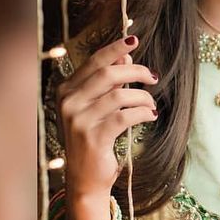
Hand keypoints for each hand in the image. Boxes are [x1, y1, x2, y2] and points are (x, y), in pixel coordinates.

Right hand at [55, 34, 158, 197]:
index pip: (94, 61)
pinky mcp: (93, 138)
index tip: (134, 40)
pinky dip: (143, 113)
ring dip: (143, 97)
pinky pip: (125, 116)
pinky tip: (150, 116)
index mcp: (67, 90)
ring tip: (151, 104)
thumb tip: (124, 57)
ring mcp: (78, 120)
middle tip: (153, 77)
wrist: (85, 179)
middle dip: (136, 71)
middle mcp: (68, 102)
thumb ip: (108, 82)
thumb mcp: (98, 106)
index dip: (115, 49)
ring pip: (120, 95)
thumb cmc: (94, 139)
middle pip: (108, 74)